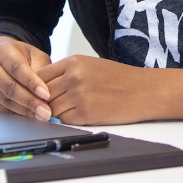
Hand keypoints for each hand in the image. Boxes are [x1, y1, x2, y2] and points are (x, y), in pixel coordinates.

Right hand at [0, 36, 53, 121]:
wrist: (2, 58)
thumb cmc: (23, 57)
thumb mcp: (35, 55)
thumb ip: (41, 69)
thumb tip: (49, 90)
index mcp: (3, 52)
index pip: (17, 68)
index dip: (32, 82)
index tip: (46, 94)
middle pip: (10, 87)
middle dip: (30, 101)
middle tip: (46, 111)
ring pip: (5, 100)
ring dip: (25, 110)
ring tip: (41, 116)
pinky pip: (2, 109)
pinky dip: (17, 114)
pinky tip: (30, 117)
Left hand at [36, 56, 182, 124]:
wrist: (144, 91)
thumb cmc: (120, 79)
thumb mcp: (91, 66)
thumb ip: (67, 73)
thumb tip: (42, 89)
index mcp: (74, 61)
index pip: (40, 76)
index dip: (37, 89)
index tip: (39, 96)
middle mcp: (74, 76)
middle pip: (42, 94)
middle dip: (43, 104)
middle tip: (45, 110)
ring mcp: (79, 95)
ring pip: (50, 109)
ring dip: (54, 114)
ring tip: (67, 112)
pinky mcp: (85, 113)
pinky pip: (63, 121)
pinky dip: (67, 121)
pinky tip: (79, 116)